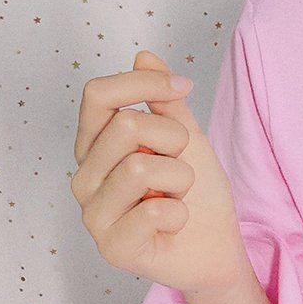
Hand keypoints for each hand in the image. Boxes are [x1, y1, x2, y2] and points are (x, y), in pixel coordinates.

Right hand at [70, 50, 249, 296]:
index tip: (182, 86)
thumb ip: (164, 100)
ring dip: (179, 179)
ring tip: (176, 195)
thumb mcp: (185, 137)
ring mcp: (93, 214)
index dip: (143, 83)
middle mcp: (85, 177)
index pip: (97, 94)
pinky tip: (174, 223)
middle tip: (181, 167)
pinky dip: (180, 213)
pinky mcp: (112, 247)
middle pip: (124, 127)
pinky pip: (155, 210)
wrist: (217, 247)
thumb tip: (144, 56)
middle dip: (173, 141)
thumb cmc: (197, 194)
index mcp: (95, 146)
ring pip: (140, 168)